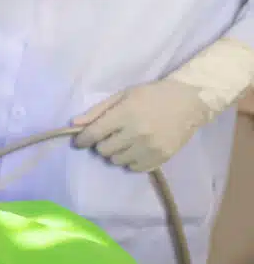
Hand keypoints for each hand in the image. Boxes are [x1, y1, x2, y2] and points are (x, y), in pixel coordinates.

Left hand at [73, 79, 213, 172]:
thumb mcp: (122, 95)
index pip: (94, 134)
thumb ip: (97, 111)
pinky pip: (135, 168)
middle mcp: (137, 133)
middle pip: (104, 150)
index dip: (82, 140)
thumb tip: (74, 124)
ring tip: (124, 142)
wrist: (189, 102)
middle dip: (101, 144)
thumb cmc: (152, 95)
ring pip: (117, 161)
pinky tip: (135, 149)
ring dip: (116, 153)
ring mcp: (150, 148)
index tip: (79, 141)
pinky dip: (130, 161)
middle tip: (110, 136)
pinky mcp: (162, 158)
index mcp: (125, 115)